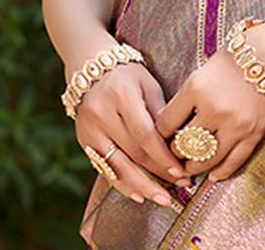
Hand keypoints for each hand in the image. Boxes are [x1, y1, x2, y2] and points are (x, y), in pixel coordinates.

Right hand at [74, 60, 191, 204]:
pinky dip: (122, 183)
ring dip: (141, 186)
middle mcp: (101, 114)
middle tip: (179, 187)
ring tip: (161, 198)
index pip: (144, 134)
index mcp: (121, 95)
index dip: (162, 156)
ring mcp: (89, 129)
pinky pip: (104, 168)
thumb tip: (179, 143)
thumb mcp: (148, 84)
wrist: (90, 67)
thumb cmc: (127, 74)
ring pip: (117, 166)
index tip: (180, 170)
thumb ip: (161, 113)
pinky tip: (138, 194)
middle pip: (132, 153)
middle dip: (157, 174)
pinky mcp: (83, 141)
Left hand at [154, 22, 264, 182]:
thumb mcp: (199, 75)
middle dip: (175, 153)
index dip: (159, 135)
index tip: (161, 139)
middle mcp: (215, 109)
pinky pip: (233, 162)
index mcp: (196, 89)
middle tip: (174, 155)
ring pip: (206, 160)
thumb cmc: (230, 61)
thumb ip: (185, 102)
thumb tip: (168, 130)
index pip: (166, 124)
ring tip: (190, 167)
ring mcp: (235, 124)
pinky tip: (212, 174)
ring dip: (195, 166)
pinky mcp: (254, 133)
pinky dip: (220, 172)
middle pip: (184, 146)